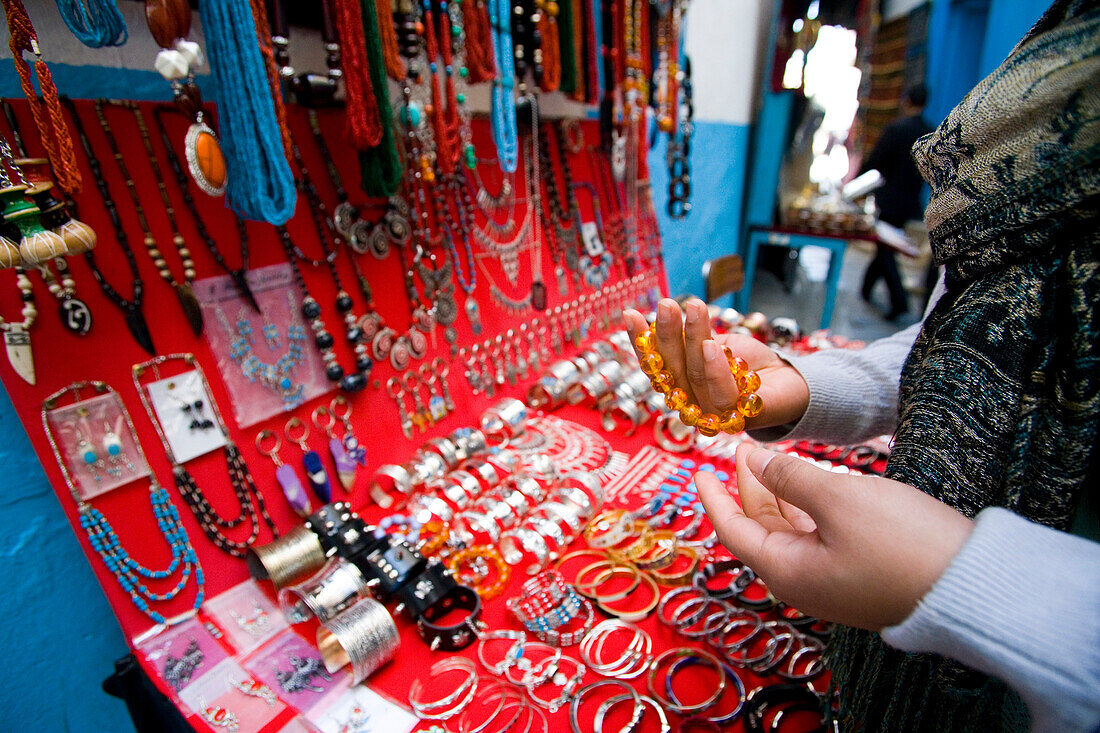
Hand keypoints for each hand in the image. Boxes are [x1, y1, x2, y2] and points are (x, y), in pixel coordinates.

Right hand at [622, 298, 809, 429]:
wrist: (792, 381)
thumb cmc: (747, 362)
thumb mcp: (715, 343)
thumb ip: (691, 340)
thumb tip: (662, 319)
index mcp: (680, 388)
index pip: (654, 365)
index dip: (640, 341)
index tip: (630, 313)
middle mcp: (691, 405)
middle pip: (673, 371)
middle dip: (667, 335)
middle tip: (666, 305)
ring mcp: (715, 415)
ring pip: (697, 377)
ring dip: (694, 340)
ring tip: (694, 308)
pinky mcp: (743, 418)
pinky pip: (724, 394)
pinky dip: (716, 369)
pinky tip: (712, 346)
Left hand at [695, 443, 974, 630]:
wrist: (973, 586)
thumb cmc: (902, 543)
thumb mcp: (839, 498)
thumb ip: (790, 478)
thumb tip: (756, 462)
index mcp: (786, 570)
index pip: (733, 529)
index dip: (714, 497)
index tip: (698, 470)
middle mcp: (803, 581)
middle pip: (760, 529)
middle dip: (749, 488)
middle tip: (746, 448)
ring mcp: (833, 581)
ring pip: (791, 531)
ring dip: (779, 495)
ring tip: (774, 458)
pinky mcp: (860, 574)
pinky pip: (819, 537)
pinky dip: (808, 507)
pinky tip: (813, 482)